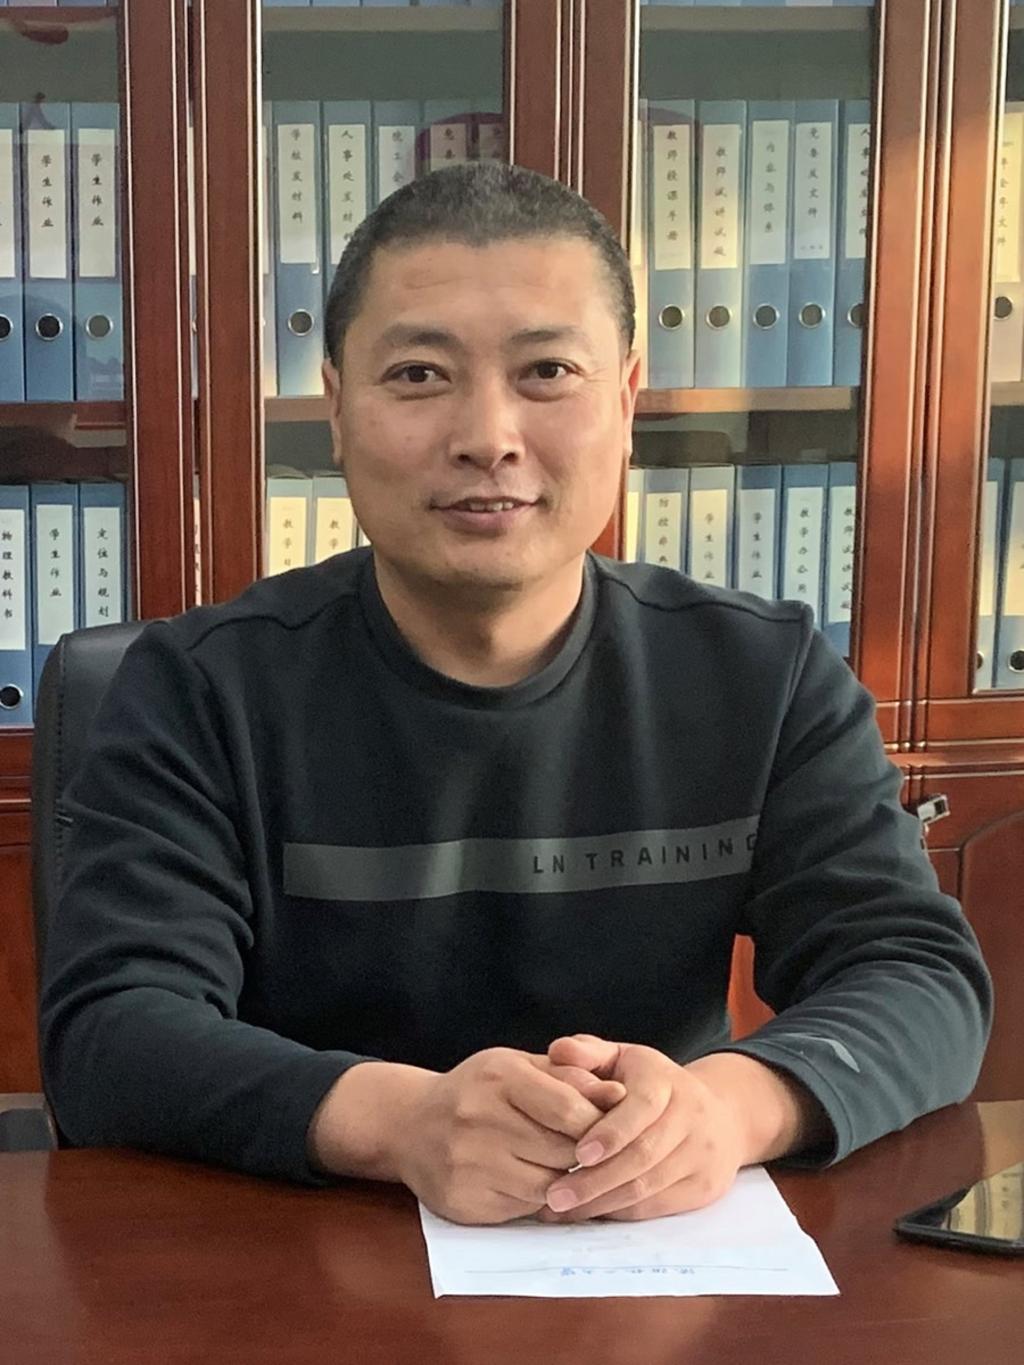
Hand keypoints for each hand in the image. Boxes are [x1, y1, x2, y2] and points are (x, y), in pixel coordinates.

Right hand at [394, 1047, 625, 1225]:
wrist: (409, 1125)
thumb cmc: (477, 1090)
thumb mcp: (519, 1067)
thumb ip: (570, 1078)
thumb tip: (621, 1095)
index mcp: (500, 1076)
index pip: (569, 1109)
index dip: (599, 1125)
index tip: (612, 1130)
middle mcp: (480, 1118)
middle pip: (561, 1151)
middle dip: (587, 1157)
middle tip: (598, 1157)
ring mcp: (468, 1163)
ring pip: (547, 1186)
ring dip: (566, 1183)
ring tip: (569, 1171)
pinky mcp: (463, 1201)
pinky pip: (522, 1208)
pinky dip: (539, 1200)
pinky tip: (538, 1184)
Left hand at [537, 1035, 751, 1222]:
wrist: (722, 1114)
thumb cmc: (653, 1083)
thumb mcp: (623, 1057)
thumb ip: (588, 1053)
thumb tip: (557, 1051)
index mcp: (667, 1081)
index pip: (644, 1108)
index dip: (612, 1132)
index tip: (579, 1154)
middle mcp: (692, 1117)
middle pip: (644, 1155)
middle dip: (596, 1179)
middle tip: (555, 1195)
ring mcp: (703, 1155)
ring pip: (649, 1187)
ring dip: (602, 1203)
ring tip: (561, 1210)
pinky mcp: (704, 1187)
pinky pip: (657, 1207)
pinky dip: (619, 1213)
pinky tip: (588, 1214)